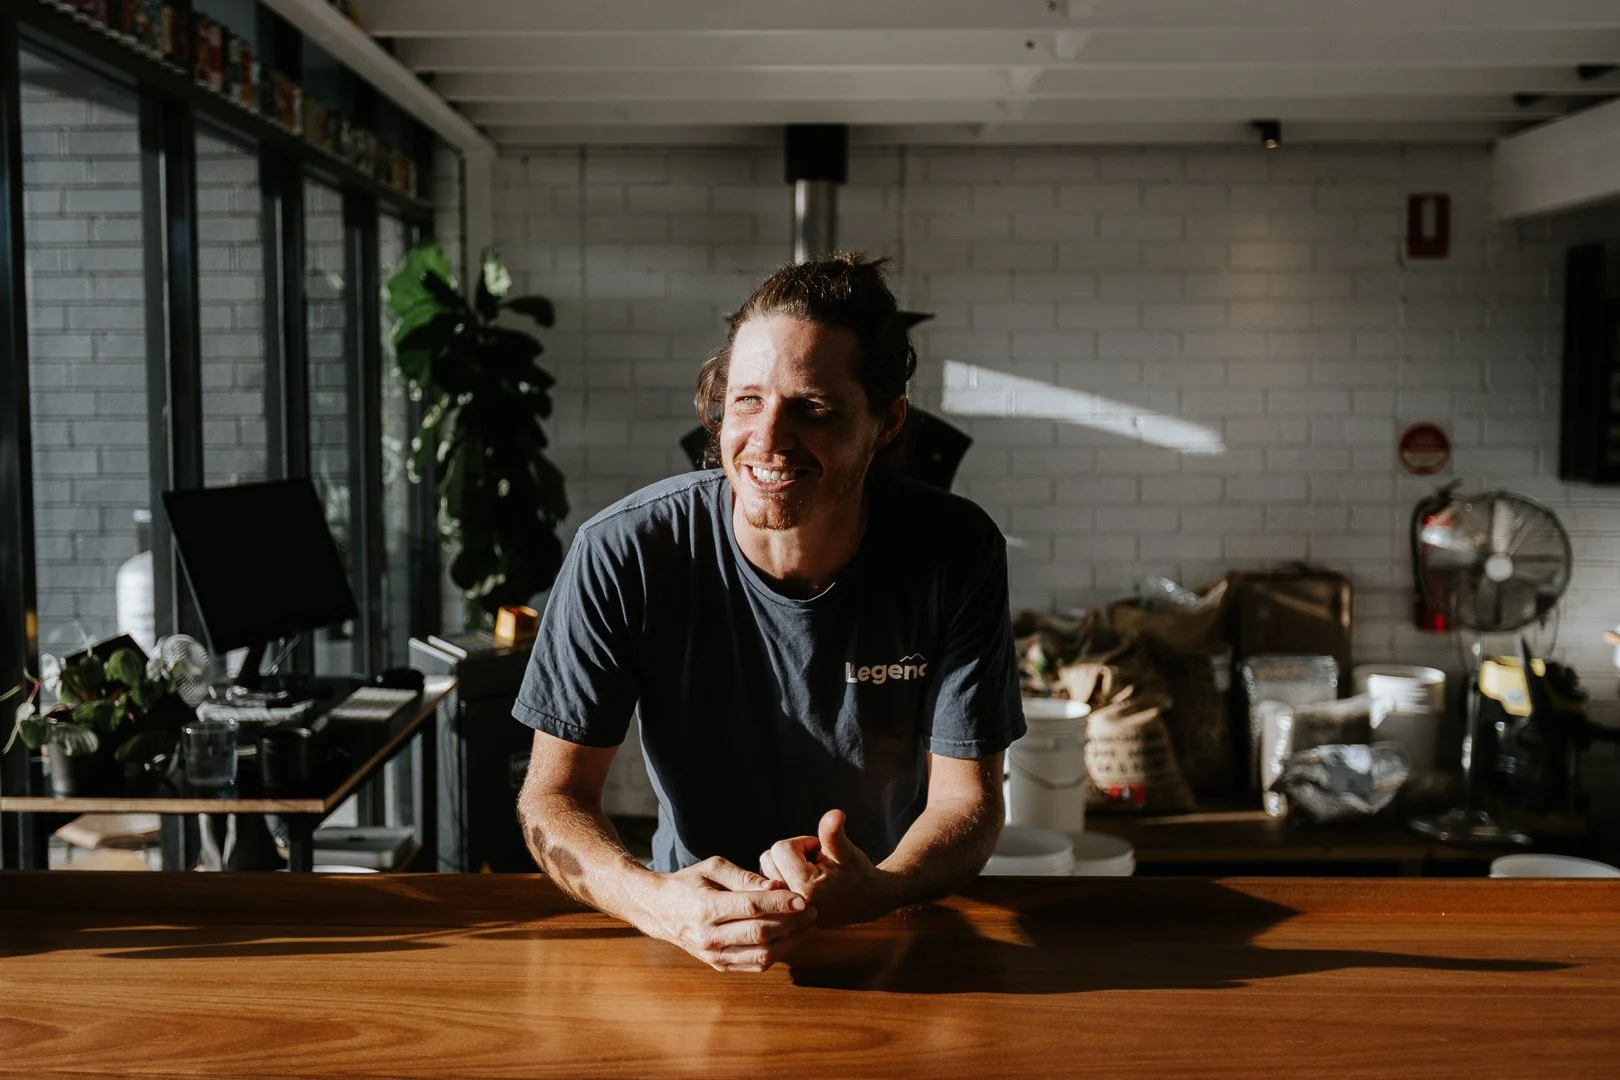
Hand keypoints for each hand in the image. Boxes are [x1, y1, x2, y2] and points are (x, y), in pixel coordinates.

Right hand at [648, 856, 817, 972]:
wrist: (658, 909)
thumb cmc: (689, 882)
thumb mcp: (712, 867)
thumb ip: (744, 877)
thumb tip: (775, 886)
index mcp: (706, 907)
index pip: (751, 908)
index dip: (780, 904)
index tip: (803, 899)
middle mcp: (709, 936)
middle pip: (760, 933)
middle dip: (792, 923)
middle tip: (813, 911)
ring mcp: (712, 954)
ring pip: (761, 955)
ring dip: (790, 942)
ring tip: (807, 927)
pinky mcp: (718, 965)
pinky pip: (753, 965)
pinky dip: (776, 954)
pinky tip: (790, 939)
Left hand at [759, 809, 897, 927]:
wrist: (868, 901)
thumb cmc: (857, 872)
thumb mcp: (846, 851)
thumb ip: (833, 833)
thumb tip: (835, 814)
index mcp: (805, 888)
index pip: (781, 848)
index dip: (802, 843)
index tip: (821, 852)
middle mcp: (791, 903)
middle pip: (769, 859)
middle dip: (791, 854)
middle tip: (816, 863)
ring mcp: (786, 912)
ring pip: (765, 871)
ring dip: (784, 866)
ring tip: (810, 873)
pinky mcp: (784, 915)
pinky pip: (768, 885)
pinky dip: (780, 878)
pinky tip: (800, 883)